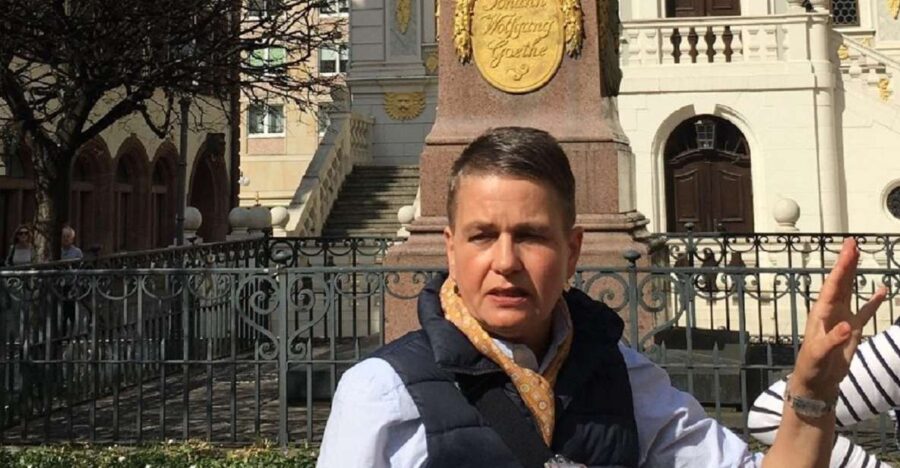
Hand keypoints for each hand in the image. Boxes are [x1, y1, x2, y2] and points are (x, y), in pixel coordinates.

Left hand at [791, 238, 886, 399]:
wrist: (816, 381)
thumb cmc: (811, 367)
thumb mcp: (819, 355)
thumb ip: (832, 340)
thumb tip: (847, 326)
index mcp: (821, 314)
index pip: (832, 287)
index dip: (840, 269)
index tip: (848, 251)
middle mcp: (830, 312)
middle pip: (840, 283)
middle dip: (846, 263)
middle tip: (852, 242)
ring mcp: (842, 319)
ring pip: (850, 291)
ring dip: (855, 274)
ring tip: (859, 255)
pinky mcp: (852, 330)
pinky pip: (865, 312)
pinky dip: (874, 301)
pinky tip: (882, 290)